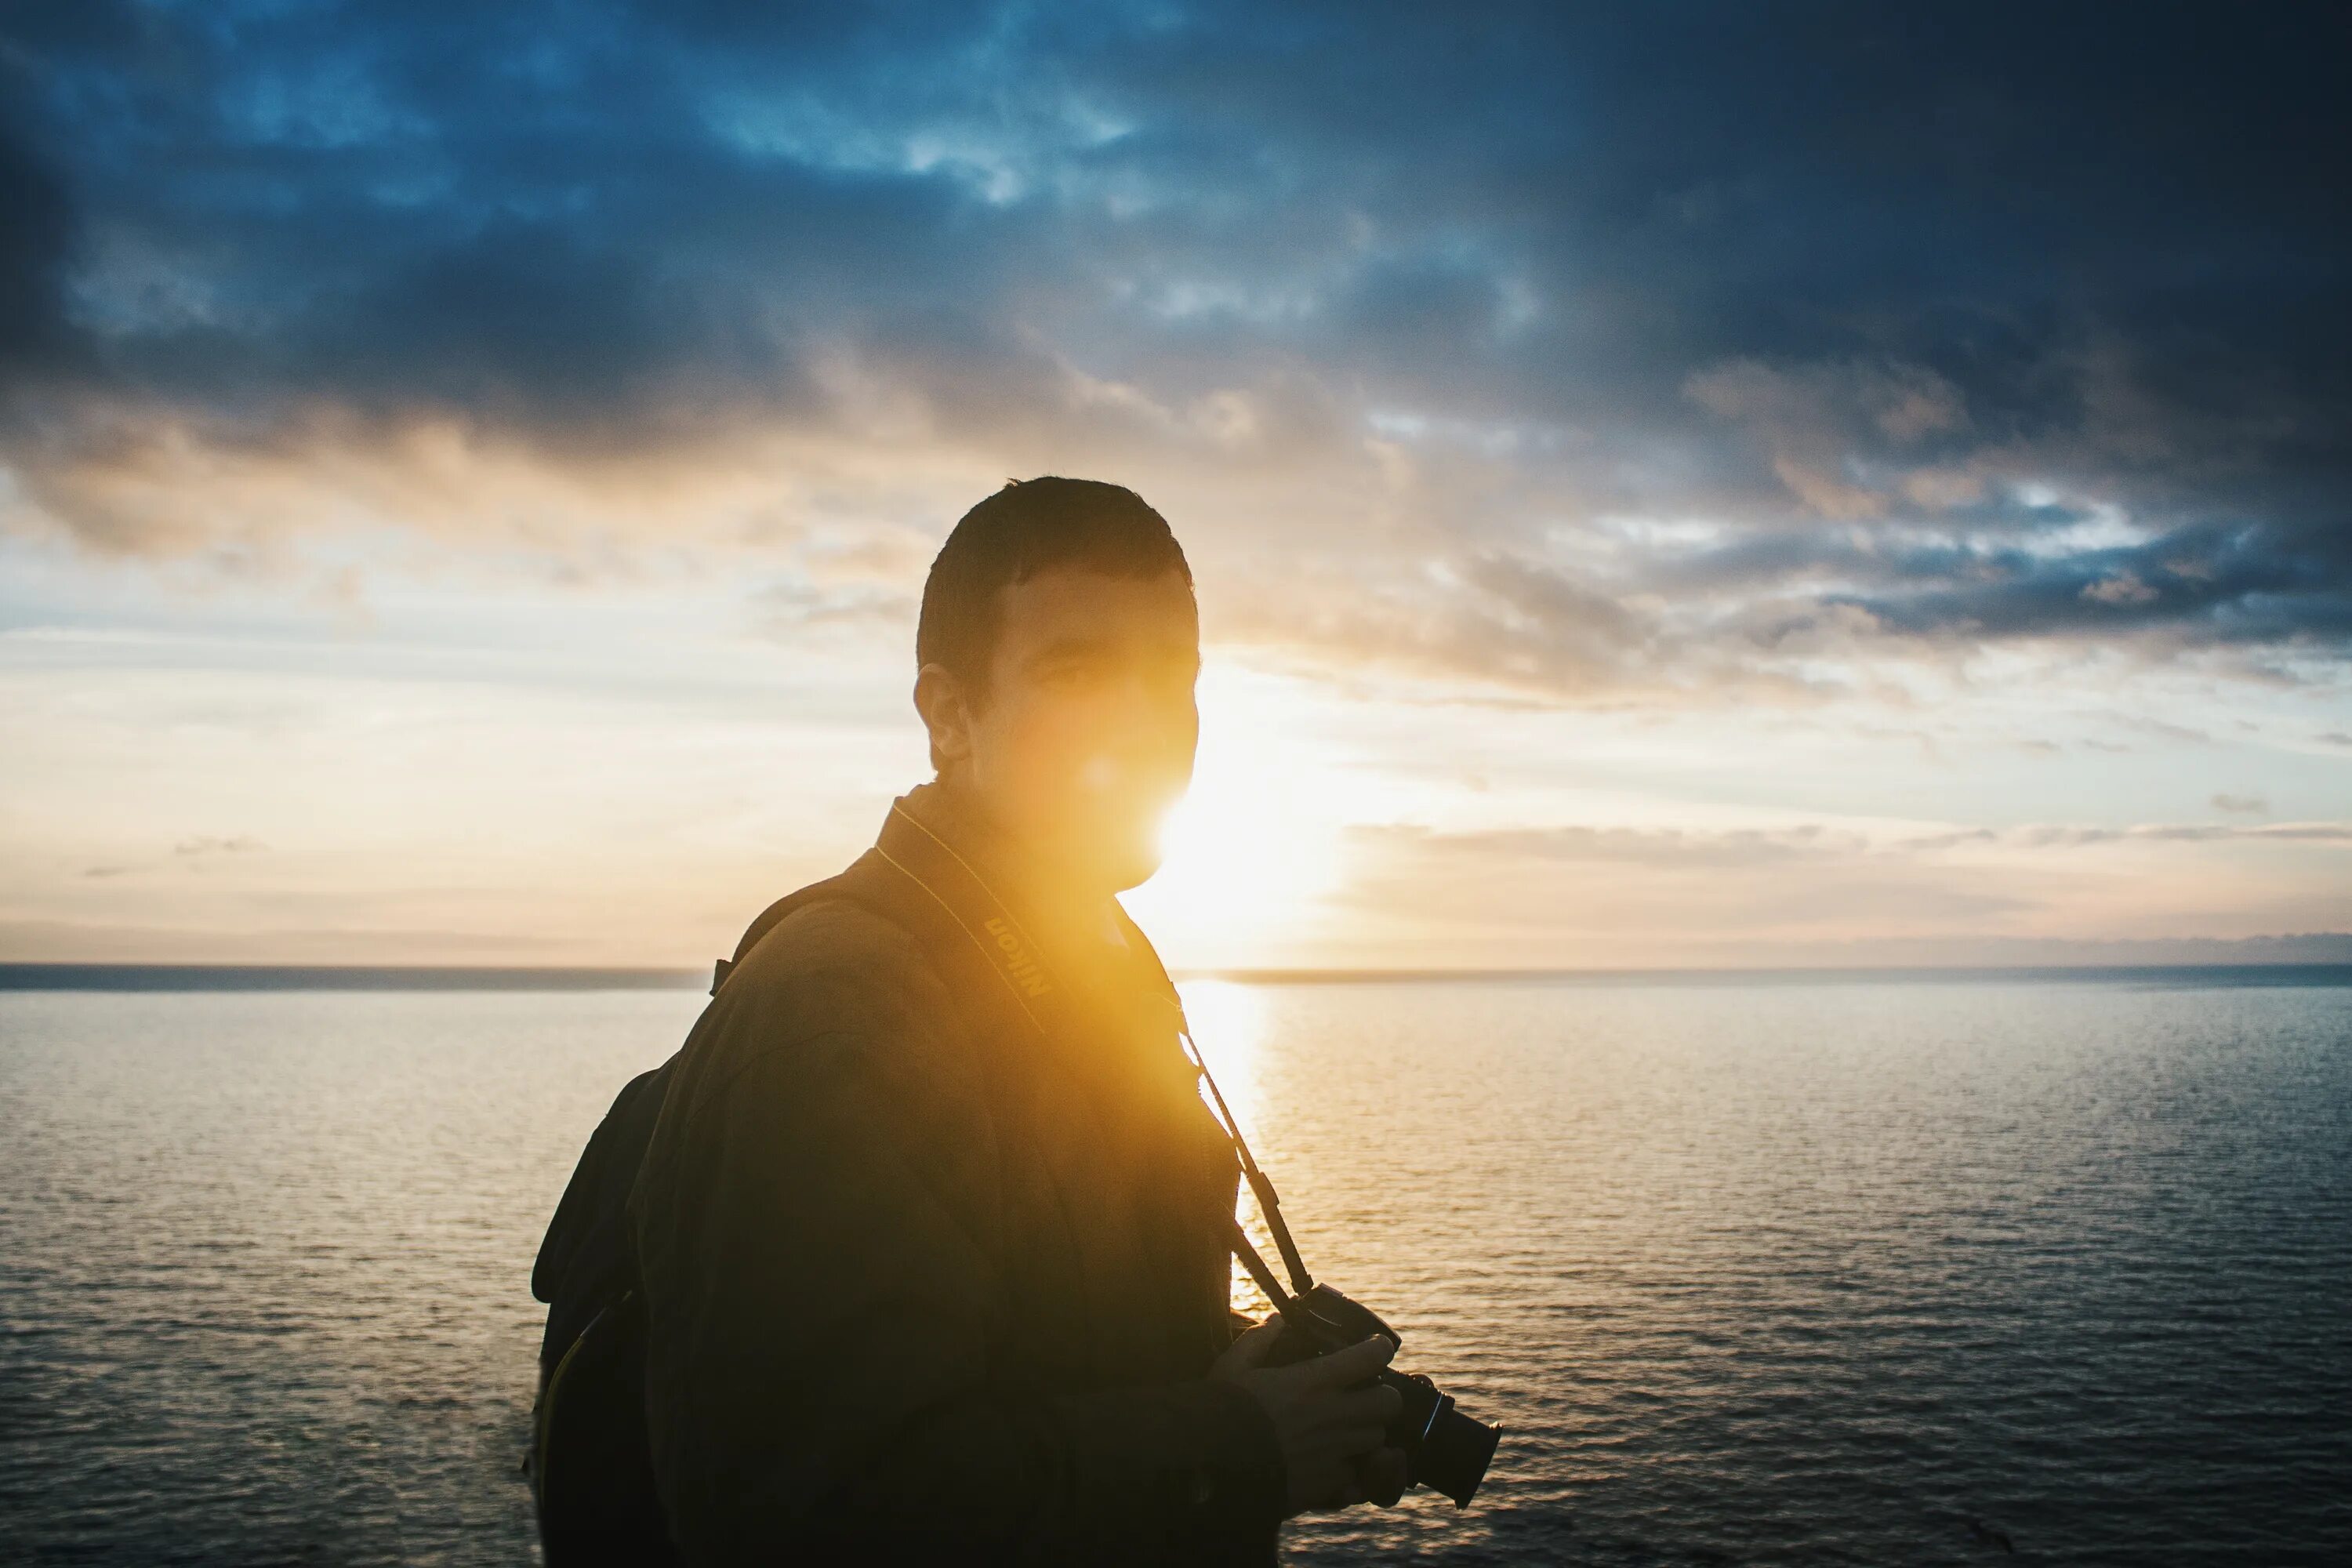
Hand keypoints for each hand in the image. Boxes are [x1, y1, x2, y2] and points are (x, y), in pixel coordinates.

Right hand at [1210, 1315, 1405, 1516]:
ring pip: (1377, 1439)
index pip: (1371, 1358)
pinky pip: (1355, 1476)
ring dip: (1367, 1431)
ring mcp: (1332, 1453)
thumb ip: (1259, 1340)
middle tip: (1364, 1394)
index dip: (1379, 1349)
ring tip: (1346, 1428)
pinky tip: (1330, 1462)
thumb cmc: (1220, 1412)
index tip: (1374, 1348)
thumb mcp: (1233, 1366)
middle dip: (1383, 1396)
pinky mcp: (1325, 1485)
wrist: (1208, 1467)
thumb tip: (1278, 1321)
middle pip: (1389, 1403)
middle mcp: (1330, 1416)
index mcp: (1311, 1382)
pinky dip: (1349, 1469)